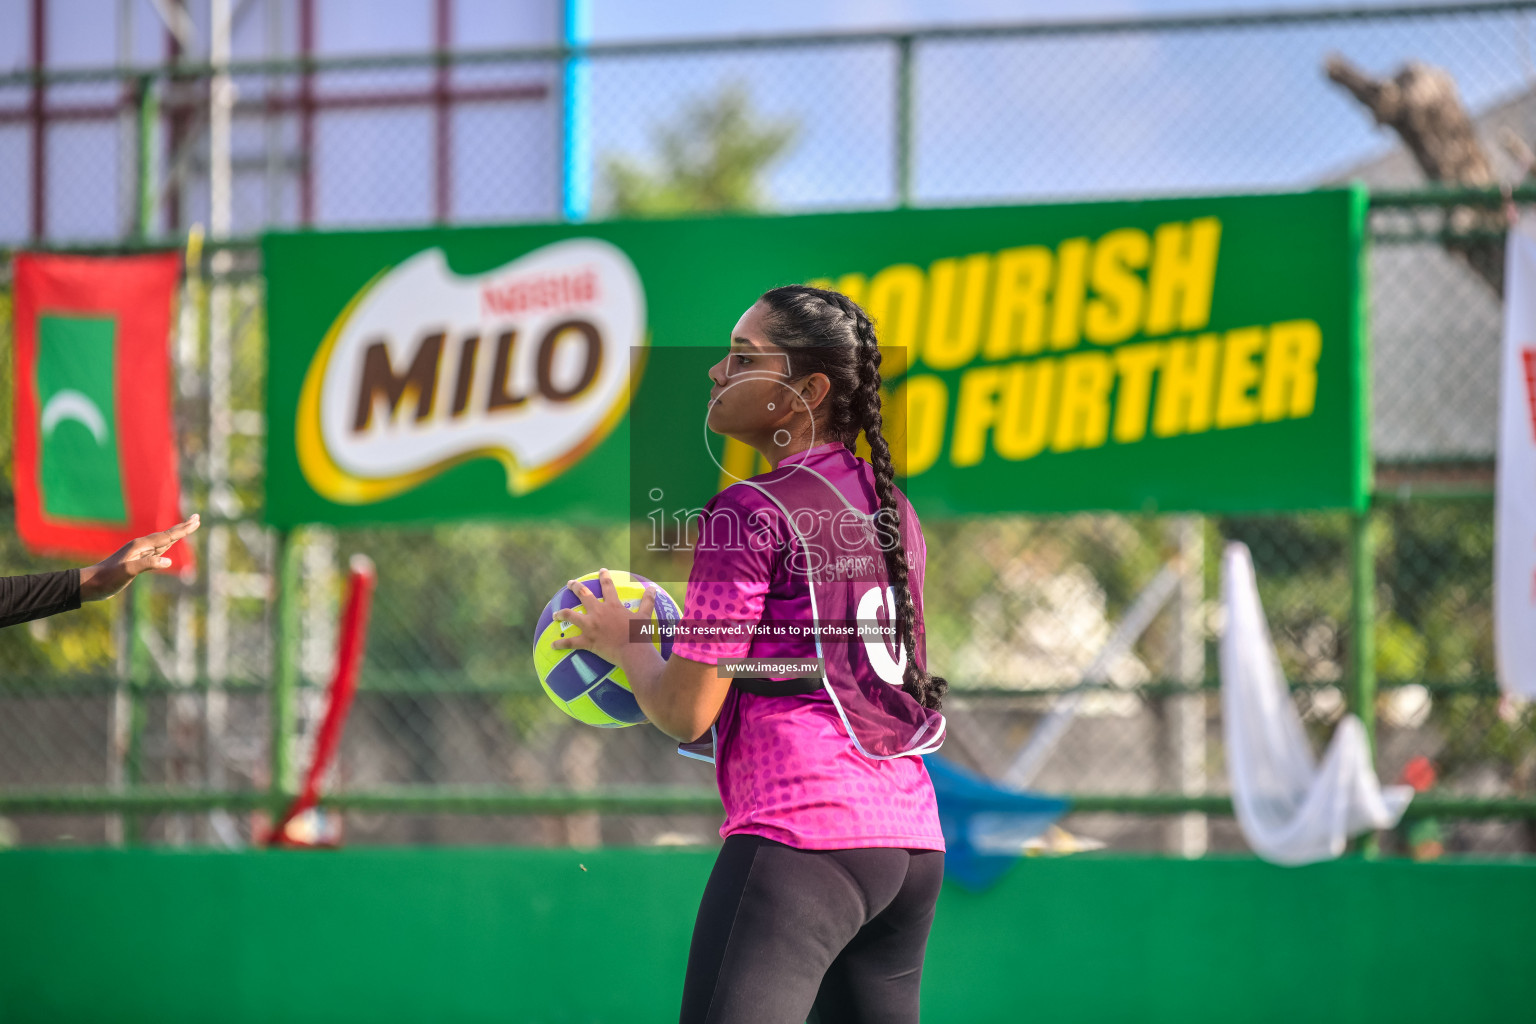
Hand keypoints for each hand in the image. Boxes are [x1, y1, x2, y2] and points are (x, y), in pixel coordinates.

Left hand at [79, 514, 200, 601]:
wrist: (90, 584)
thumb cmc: (107, 578)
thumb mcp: (127, 572)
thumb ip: (147, 565)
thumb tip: (168, 561)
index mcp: (140, 546)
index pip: (167, 536)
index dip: (182, 529)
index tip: (196, 520)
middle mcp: (141, 546)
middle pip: (167, 534)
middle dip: (182, 527)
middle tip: (197, 518)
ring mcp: (139, 553)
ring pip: (163, 541)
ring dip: (176, 534)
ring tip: (187, 528)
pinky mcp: (137, 560)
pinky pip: (157, 549)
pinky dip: (167, 544)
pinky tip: (168, 545)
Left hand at [550, 567, 656, 666]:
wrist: (633, 651)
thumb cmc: (640, 634)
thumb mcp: (646, 616)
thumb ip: (648, 601)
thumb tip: (654, 588)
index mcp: (613, 606)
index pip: (608, 586)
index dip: (604, 577)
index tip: (601, 570)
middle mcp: (599, 612)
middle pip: (584, 595)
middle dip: (575, 587)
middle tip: (570, 583)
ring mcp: (591, 626)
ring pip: (571, 615)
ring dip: (561, 613)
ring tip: (555, 614)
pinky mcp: (587, 641)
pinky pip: (570, 643)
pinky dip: (561, 644)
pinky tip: (553, 645)